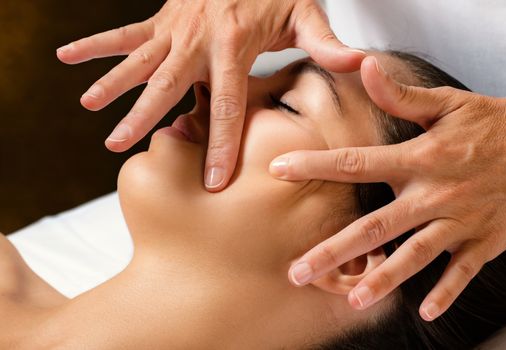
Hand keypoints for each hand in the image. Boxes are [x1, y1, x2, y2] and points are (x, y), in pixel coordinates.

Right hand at [56, 0, 364, 190]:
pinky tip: (68, 56)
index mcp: (233, 46)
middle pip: (167, 85)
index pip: (226, 105)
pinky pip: (125, 32)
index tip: (212, 182)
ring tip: (89, 107)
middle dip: (145, 118)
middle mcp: (197, 38)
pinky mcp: (163, 17)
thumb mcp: (307, 13)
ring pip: (139, 60)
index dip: (221, 146)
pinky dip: (96, 44)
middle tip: (118, 147)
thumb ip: (327, 44)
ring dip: (112, 83)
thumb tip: (358, 64)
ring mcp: (176, 27)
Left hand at [270, 56, 505, 320]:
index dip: (314, 165)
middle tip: (298, 271)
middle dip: (333, 250)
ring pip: (413, 257)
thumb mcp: (449, 104)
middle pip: (375, 227)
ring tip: (352, 299)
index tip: (278, 169)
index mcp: (419, 159)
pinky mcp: (483, 243)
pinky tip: (427, 313)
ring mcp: (459, 223)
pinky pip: (462, 274)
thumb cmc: (496, 126)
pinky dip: (447, 294)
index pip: (355, 162)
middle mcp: (433, 195)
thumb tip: (365, 68)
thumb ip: (401, 95)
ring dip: (382, 280)